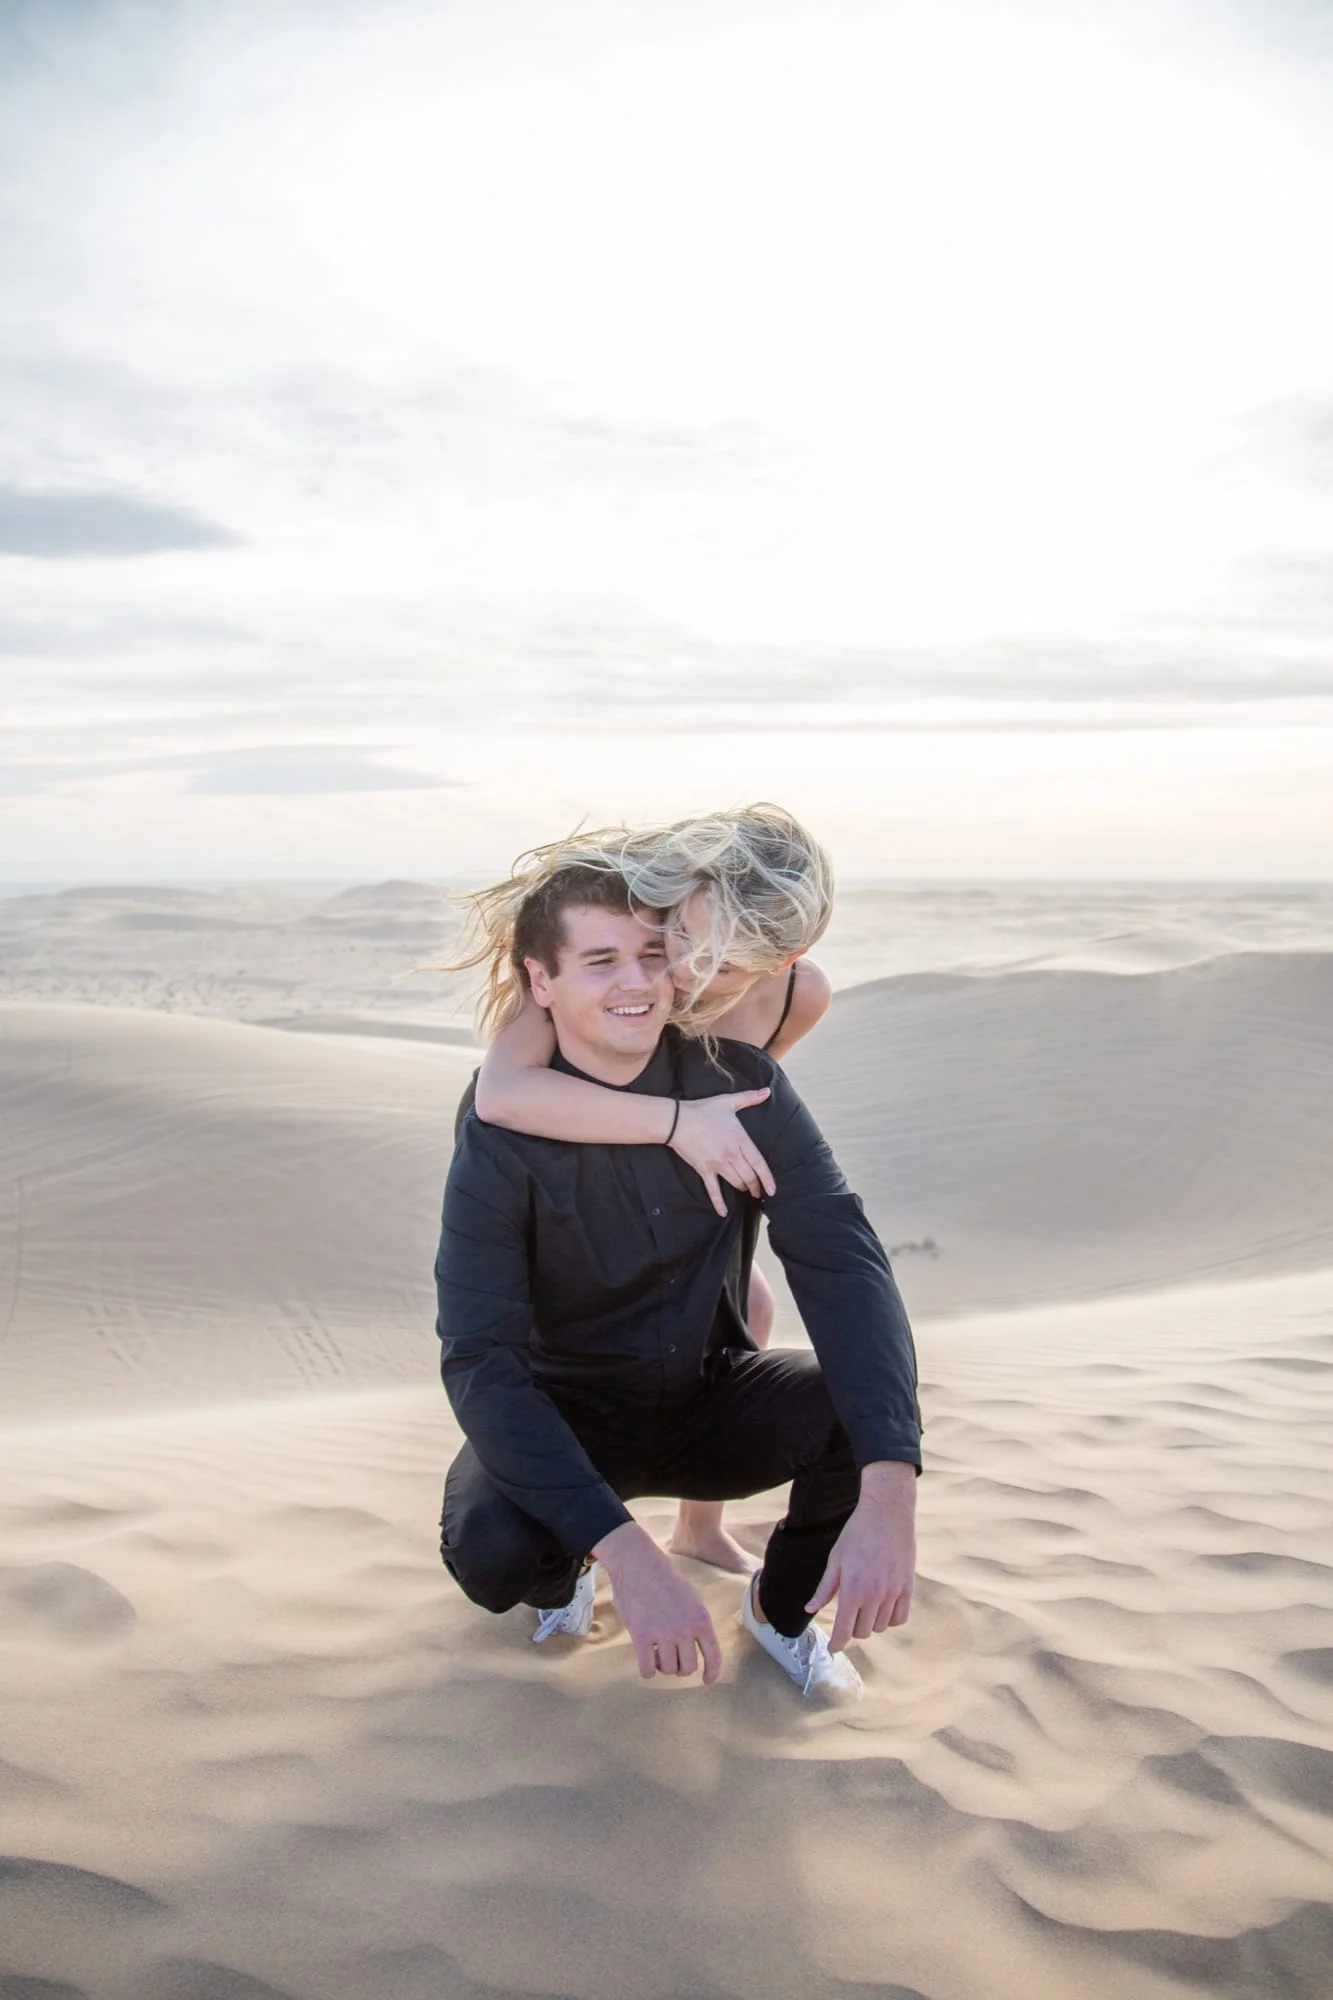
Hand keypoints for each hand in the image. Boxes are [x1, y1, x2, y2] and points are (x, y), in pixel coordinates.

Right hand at [593, 1522, 722, 1683]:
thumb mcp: (691, 1598)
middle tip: (671, 1656)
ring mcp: (664, 1633)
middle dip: (679, 1667)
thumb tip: (698, 1647)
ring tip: (656, 1651)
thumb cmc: (664, 1580)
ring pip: (668, 1670)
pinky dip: (647, 1669)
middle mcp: (685, 1629)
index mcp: (701, 1618)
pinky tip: (645, 1657)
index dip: (712, 1672)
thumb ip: (696, 1622)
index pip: (714, 1655)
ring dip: (662, 1665)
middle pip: (688, 1668)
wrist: (638, 1564)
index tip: (707, 1680)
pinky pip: (647, 1670)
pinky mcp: (641, 1636)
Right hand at [670, 1091, 774, 1217]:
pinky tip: (723, 1213)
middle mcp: (731, 1154)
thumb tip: (767, 1091)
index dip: (767, 1179)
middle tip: (759, 1192)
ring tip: (747, 1192)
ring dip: (743, 1189)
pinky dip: (718, 1203)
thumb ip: (750, 1098)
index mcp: (740, 1139)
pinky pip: (713, 1190)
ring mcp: (717, 1163)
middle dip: (756, 1186)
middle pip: (749, 1176)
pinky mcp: (704, 1170)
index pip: (759, 1163)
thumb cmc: (704, 1110)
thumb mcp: (729, 1102)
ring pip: (736, 1182)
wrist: (678, 1120)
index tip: (772, 1190)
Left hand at [805, 1460, 915, 1652]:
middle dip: (852, 1630)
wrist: (886, 1513)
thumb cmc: (856, 1534)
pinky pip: (900, 1618)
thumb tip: (810, 1609)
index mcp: (853, 1590)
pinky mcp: (908, 1587)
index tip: (833, 1648)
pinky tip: (882, 1608)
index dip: (837, 1643)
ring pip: (881, 1627)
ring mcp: (893, 1592)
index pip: (844, 1630)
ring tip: (865, 1607)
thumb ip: (824, 1589)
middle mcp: (874, 1596)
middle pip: (862, 1632)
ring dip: (870, 1623)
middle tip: (847, 1618)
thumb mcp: (835, 1560)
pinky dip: (890, 1618)